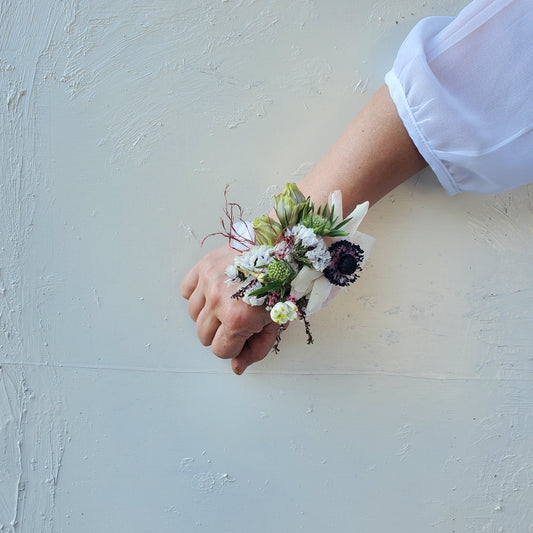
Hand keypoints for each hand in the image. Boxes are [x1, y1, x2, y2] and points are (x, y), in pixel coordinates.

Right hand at [181, 246, 279, 373]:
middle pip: (204, 336)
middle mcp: (218, 301)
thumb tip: (236, 368)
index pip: (220, 350)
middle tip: (238, 318)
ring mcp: (209, 282)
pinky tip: (215, 291)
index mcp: (238, 319)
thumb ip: (256, 349)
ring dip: (208, 314)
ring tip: (228, 303)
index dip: (234, 346)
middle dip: (221, 332)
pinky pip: (187, 291)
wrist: (283, 249)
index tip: (244, 334)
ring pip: (193, 315)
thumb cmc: (283, 285)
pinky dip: (197, 294)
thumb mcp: (276, 323)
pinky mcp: (204, 266)